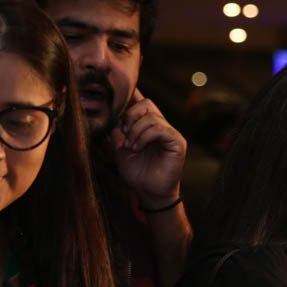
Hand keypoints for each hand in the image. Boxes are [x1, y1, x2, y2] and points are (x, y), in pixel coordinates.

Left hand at [112, 89, 186, 206]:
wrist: (149, 192)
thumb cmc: (138, 173)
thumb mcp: (120, 151)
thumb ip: (117, 134)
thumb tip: (110, 118)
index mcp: (148, 126)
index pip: (142, 103)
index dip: (133, 95)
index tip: (120, 95)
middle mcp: (161, 126)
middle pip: (146, 103)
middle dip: (130, 115)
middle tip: (124, 134)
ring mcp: (170, 133)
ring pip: (151, 116)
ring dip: (135, 130)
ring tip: (130, 146)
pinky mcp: (177, 142)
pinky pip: (159, 129)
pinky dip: (144, 136)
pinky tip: (137, 147)